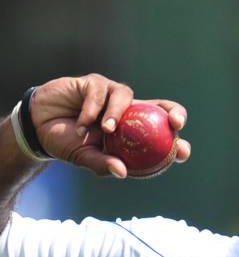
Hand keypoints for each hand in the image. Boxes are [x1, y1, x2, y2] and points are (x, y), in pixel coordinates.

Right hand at [29, 74, 190, 177]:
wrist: (38, 126)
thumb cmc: (67, 143)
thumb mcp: (85, 157)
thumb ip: (103, 163)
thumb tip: (122, 173)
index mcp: (135, 130)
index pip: (163, 131)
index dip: (177, 138)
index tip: (183, 150)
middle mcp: (129, 110)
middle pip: (162, 106)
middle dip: (174, 112)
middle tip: (174, 124)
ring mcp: (113, 95)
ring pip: (126, 96)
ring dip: (116, 114)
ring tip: (106, 130)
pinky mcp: (94, 84)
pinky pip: (100, 93)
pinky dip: (91, 110)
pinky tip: (82, 124)